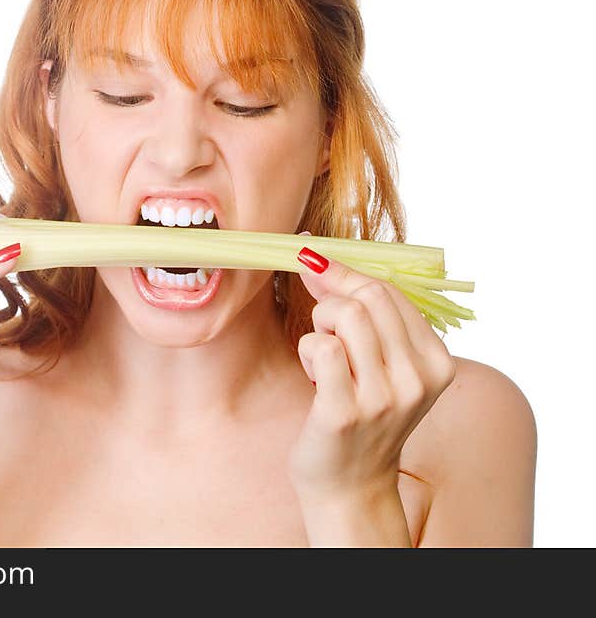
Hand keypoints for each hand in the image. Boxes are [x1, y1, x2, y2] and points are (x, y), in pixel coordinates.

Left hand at [287, 236, 456, 500]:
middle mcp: (418, 378)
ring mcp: (384, 397)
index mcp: (437, 361)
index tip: (315, 262)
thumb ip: (367, 316)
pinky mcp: (345, 412)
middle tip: (318, 314)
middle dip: (332, 295)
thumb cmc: (362, 416)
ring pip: (345, 315)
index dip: (347, 272)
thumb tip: (320, 261)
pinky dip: (308, 350)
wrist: (351, 485)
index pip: (391, 291)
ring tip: (322, 356)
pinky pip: (321, 347)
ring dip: (320, 325)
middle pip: (369, 297)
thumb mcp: (384, 365)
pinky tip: (315, 375)